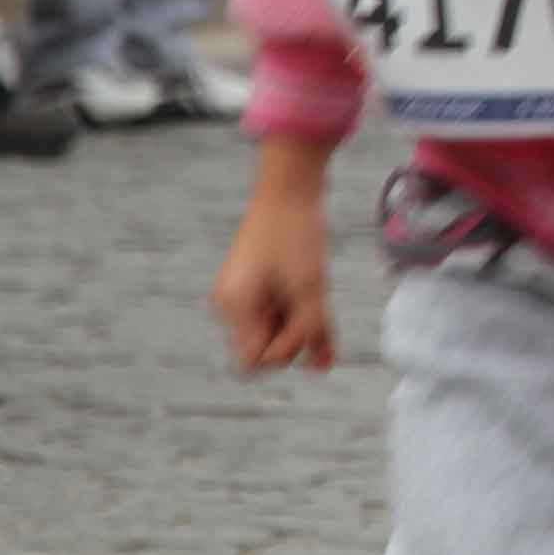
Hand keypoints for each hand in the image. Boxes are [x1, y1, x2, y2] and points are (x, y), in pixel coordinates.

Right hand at [212, 192, 336, 373]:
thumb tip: (322, 368)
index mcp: (234, 308)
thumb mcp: (312, 285)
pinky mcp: (254, 282)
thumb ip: (316, 330)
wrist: (288, 186)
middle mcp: (231, 305)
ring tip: (312, 290)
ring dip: (297, 321)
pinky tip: (314, 299)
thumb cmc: (297, 233)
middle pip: (263, 348)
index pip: (254, 362)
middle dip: (292, 335)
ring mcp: (241, 294)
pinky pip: (275, 311)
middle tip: (312, 301)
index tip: (304, 320)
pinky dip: (296, 309)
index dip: (284, 350)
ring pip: (273, 329)